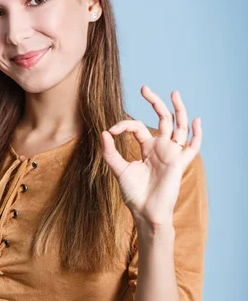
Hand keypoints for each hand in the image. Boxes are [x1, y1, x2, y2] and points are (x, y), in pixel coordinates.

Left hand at [101, 85, 201, 226]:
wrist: (144, 212)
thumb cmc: (134, 194)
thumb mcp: (118, 170)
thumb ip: (110, 152)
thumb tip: (104, 132)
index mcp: (147, 148)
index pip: (138, 127)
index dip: (124, 125)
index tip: (111, 130)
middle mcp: (161, 148)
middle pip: (162, 119)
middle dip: (155, 103)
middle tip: (144, 88)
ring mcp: (171, 154)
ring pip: (179, 127)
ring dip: (178, 110)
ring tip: (174, 93)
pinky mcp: (179, 164)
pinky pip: (192, 148)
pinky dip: (197, 135)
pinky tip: (197, 121)